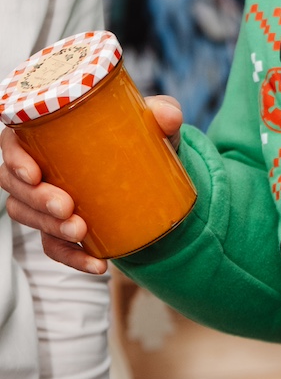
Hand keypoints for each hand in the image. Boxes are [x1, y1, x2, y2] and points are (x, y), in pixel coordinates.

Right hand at [0, 94, 183, 274]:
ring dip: (50, 228)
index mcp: (47, 135)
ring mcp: (45, 201)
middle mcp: (39, 167)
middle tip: (65, 207)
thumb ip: (161, 113)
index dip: (15, 158)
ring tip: (80, 231)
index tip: (33, 173)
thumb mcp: (152, 126)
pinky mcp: (60, 228)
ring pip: (27, 216)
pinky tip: (97, 265)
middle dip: (35, 199)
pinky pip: (55, 247)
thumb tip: (167, 116)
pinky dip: (74, 259)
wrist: (154, 179)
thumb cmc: (137, 140)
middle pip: (15, 185)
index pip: (13, 142)